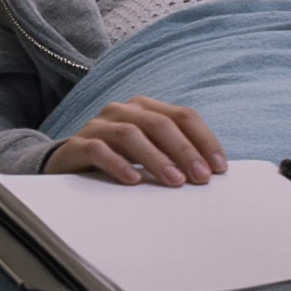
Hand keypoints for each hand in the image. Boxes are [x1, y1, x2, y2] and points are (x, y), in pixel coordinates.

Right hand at [44, 96, 227, 187]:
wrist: (70, 164)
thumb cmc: (119, 159)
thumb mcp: (150, 152)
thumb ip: (175, 154)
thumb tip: (212, 172)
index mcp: (145, 108)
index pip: (182, 115)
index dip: (204, 139)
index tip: (219, 168)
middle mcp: (122, 111)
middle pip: (159, 123)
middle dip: (184, 150)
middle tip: (201, 177)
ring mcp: (98, 126)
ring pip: (130, 133)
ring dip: (156, 158)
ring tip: (174, 181)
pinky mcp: (78, 145)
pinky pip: (98, 149)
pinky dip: (118, 164)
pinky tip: (133, 180)